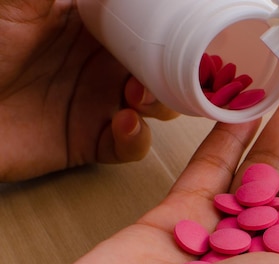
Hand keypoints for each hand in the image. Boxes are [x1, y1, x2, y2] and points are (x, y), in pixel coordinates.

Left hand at [0, 1, 176, 181]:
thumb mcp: (16, 6)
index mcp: (89, 32)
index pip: (141, 31)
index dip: (162, 36)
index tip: (176, 34)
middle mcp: (100, 69)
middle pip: (159, 72)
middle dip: (172, 75)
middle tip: (160, 73)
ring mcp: (98, 106)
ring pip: (155, 109)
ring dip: (160, 105)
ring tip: (138, 98)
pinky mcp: (92, 143)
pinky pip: (131, 147)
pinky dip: (137, 140)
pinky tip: (125, 124)